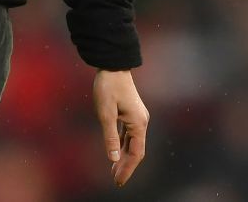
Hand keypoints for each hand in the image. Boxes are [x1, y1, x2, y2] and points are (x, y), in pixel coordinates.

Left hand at [93, 69, 148, 187]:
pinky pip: (128, 134)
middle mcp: (141, 122)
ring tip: (114, 170)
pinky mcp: (131, 113)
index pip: (135, 153)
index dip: (128, 169)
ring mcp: (138, 117)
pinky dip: (122, 145)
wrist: (113, 65)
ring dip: (123, 156)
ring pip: (132, 143)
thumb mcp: (105, 113)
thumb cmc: (108, 87)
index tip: (118, 181)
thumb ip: (110, 136)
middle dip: (126, 166)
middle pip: (136, 150)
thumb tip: (113, 159)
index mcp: (138, 123)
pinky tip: (115, 152)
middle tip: (116, 181)